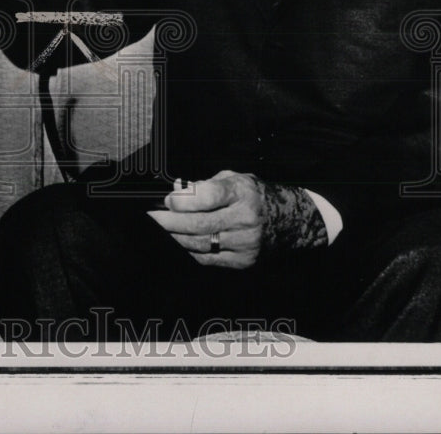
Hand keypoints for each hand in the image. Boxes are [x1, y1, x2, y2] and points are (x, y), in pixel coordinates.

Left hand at [147, 171, 326, 267]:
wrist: (289, 220)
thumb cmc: (256, 196)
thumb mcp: (234, 179)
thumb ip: (204, 184)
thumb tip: (176, 190)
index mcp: (243, 193)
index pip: (209, 196)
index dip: (183, 200)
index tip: (167, 200)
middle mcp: (246, 219)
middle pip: (199, 224)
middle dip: (169, 222)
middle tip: (151, 218)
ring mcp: (245, 243)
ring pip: (200, 244)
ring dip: (174, 238)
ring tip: (159, 231)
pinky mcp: (242, 261)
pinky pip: (207, 259)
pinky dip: (188, 251)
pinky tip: (176, 243)